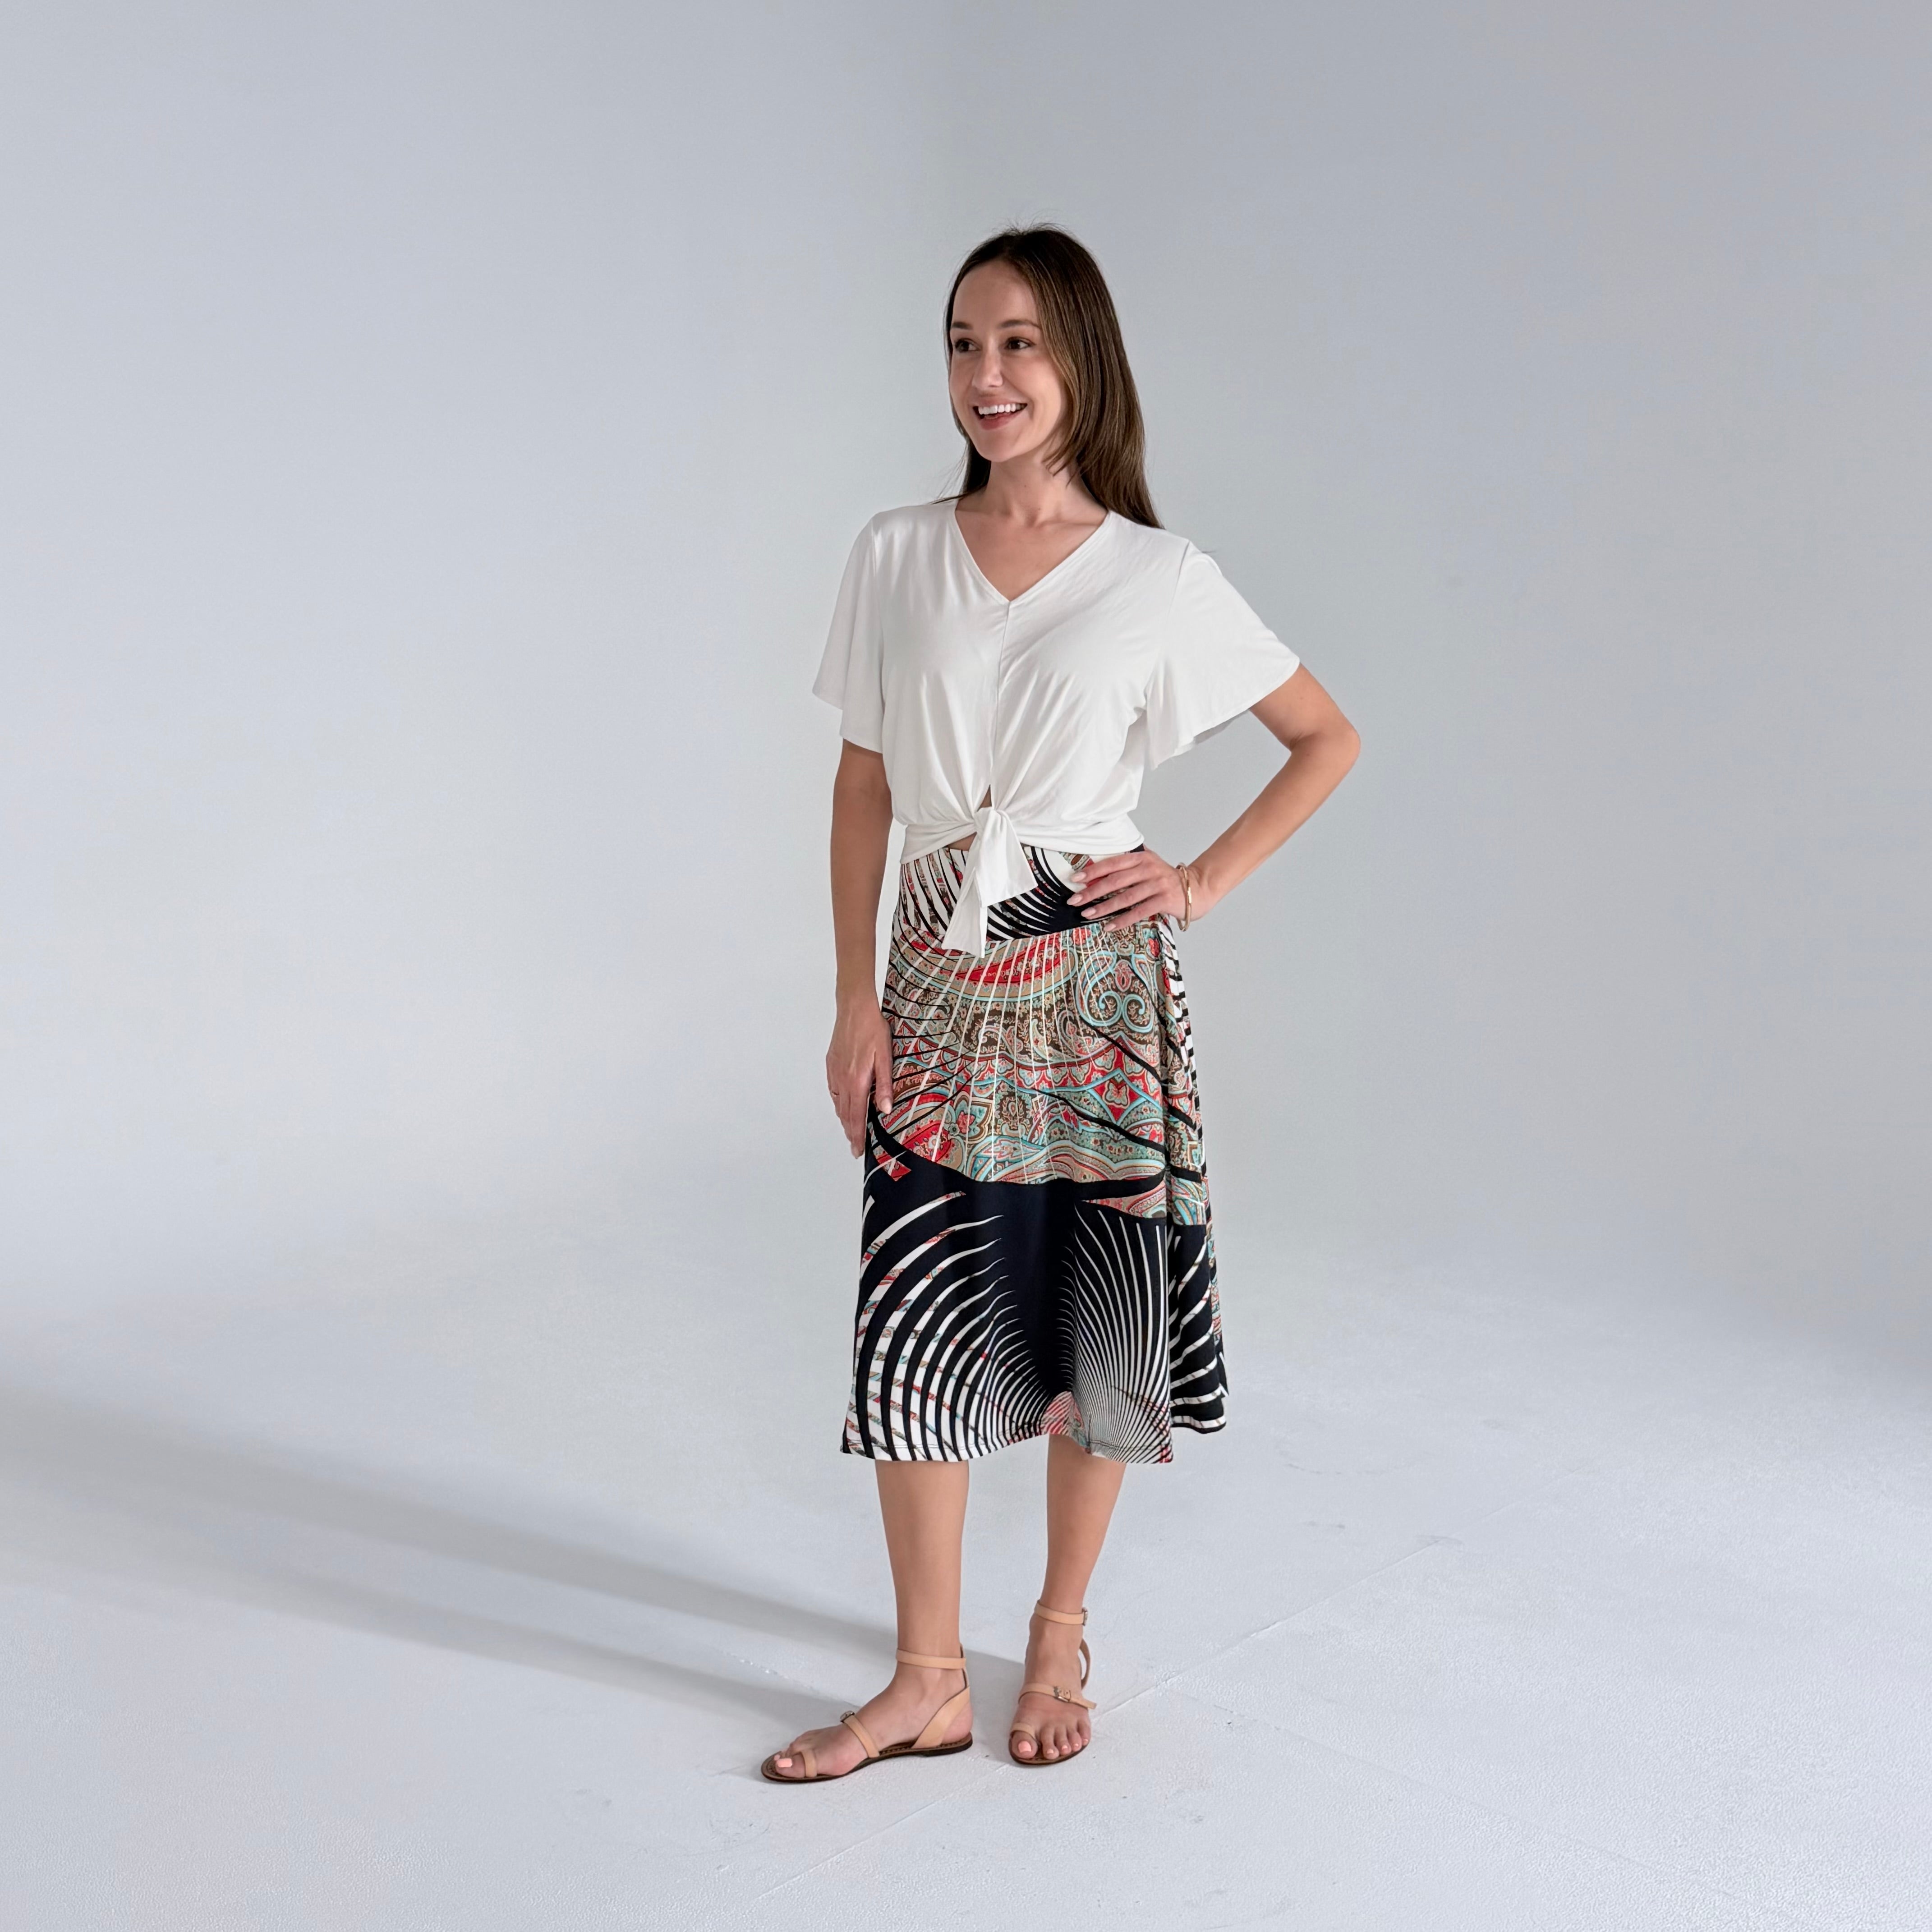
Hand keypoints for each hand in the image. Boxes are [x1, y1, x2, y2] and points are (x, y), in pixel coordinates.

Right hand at [827, 996, 892, 1156]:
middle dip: (850, 1132)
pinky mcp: (831, 1064)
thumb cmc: (872, 1028)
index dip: (857, 1135)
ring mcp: (835, 1072)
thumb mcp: (885, 1056)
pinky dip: (838, 1103)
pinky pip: (834, 1090)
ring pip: (838, 1103)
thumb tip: (885, 1109)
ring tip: (850, 1131)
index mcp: (857, 1080)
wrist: (854, 1008)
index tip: (858, 1150)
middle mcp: (843, 1079)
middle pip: (845, 1113)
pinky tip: (842, 1105)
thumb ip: (885, 1085)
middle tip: (854, 1148)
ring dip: (844, 1119)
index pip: (856, 1116)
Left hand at [1067, 850, 1197, 929]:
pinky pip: (1139, 911)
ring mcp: (1158, 884)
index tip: (1076, 878)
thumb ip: (1129, 864)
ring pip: (1126, 897)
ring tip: (1087, 914)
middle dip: (1092, 891)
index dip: (1093, 870)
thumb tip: (1097, 867)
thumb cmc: (1167, 879)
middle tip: (1075, 900)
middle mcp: (1149, 869)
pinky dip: (1123, 920)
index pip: (1113, 863)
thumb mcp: (1149, 865)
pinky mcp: (1164, 900)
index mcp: (1142, 858)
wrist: (1197, 889)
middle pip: (1116, 880)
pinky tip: (1109, 926)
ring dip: (1104, 907)